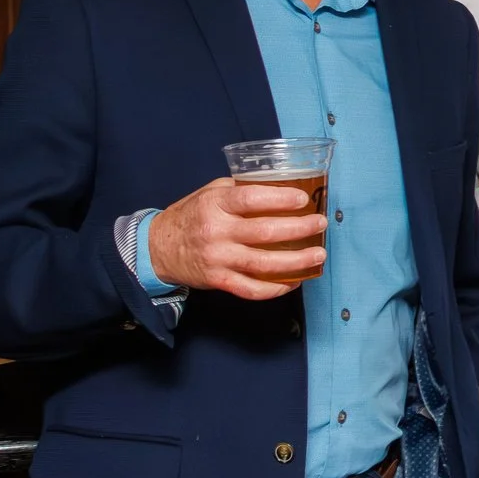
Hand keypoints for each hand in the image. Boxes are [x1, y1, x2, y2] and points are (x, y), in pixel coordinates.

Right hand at [144, 177, 322, 300]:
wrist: (158, 247)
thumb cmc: (192, 216)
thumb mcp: (210, 193)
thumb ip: (240, 190)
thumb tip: (281, 188)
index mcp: (215, 204)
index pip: (251, 199)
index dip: (280, 199)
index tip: (303, 200)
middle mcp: (216, 231)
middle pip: (265, 232)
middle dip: (299, 229)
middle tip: (320, 224)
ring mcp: (218, 259)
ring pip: (263, 263)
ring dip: (297, 261)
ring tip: (319, 255)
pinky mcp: (218, 281)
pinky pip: (251, 289)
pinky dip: (275, 288)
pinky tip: (294, 281)